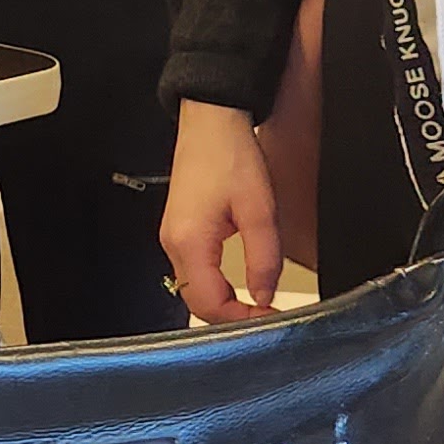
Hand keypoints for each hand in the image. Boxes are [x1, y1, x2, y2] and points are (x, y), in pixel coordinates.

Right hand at [160, 102, 286, 322]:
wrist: (210, 123)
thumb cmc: (231, 156)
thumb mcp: (260, 210)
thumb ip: (265, 258)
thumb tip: (264, 296)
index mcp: (190, 241)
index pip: (209, 304)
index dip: (241, 320)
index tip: (271, 319)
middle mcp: (173, 245)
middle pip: (197, 303)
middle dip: (231, 319)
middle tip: (268, 318)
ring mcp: (172, 239)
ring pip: (193, 292)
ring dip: (223, 306)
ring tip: (257, 307)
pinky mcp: (178, 232)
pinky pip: (193, 275)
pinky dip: (215, 289)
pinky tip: (238, 289)